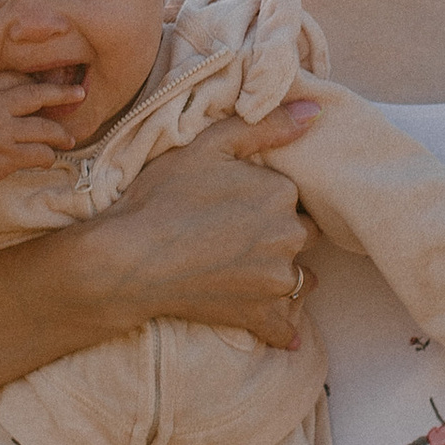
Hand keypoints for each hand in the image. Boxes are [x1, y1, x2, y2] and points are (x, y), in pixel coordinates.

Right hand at [0, 74, 79, 204]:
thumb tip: (28, 82)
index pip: (20, 79)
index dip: (40, 82)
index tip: (57, 85)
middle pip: (38, 95)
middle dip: (63, 93)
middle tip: (80, 94)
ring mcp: (2, 133)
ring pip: (44, 129)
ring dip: (60, 135)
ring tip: (68, 139)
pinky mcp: (6, 157)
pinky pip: (38, 154)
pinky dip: (47, 156)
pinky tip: (48, 158)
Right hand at [76, 105, 319, 344]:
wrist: (129, 257)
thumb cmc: (163, 197)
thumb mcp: (209, 146)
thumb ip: (266, 126)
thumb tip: (315, 112)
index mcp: (281, 194)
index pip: (295, 196)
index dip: (271, 198)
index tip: (244, 202)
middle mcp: (289, 237)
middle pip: (303, 234)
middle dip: (282, 234)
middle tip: (244, 235)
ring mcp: (276, 280)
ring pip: (301, 277)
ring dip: (286, 274)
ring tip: (255, 270)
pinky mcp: (258, 315)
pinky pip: (284, 326)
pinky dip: (283, 328)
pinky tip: (284, 333)